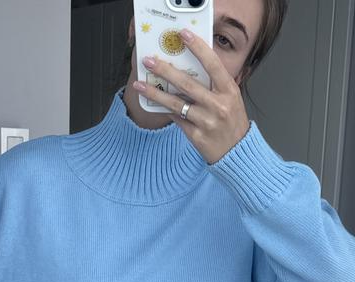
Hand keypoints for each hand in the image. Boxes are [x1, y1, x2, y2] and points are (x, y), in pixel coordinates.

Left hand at [133, 28, 249, 164]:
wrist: (236, 152)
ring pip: (176, 104)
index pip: (212, 64)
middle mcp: (218, 105)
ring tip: (140, 85)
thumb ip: (214, 84)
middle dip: (165, 70)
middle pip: (187, 83)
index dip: (198, 48)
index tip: (184, 35)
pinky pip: (176, 119)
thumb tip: (188, 69)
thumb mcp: (230, 98)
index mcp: (229, 91)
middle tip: (149, 61)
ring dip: (155, 93)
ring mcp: (206, 121)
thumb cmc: (232, 122)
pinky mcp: (196, 136)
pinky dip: (165, 110)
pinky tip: (154, 103)